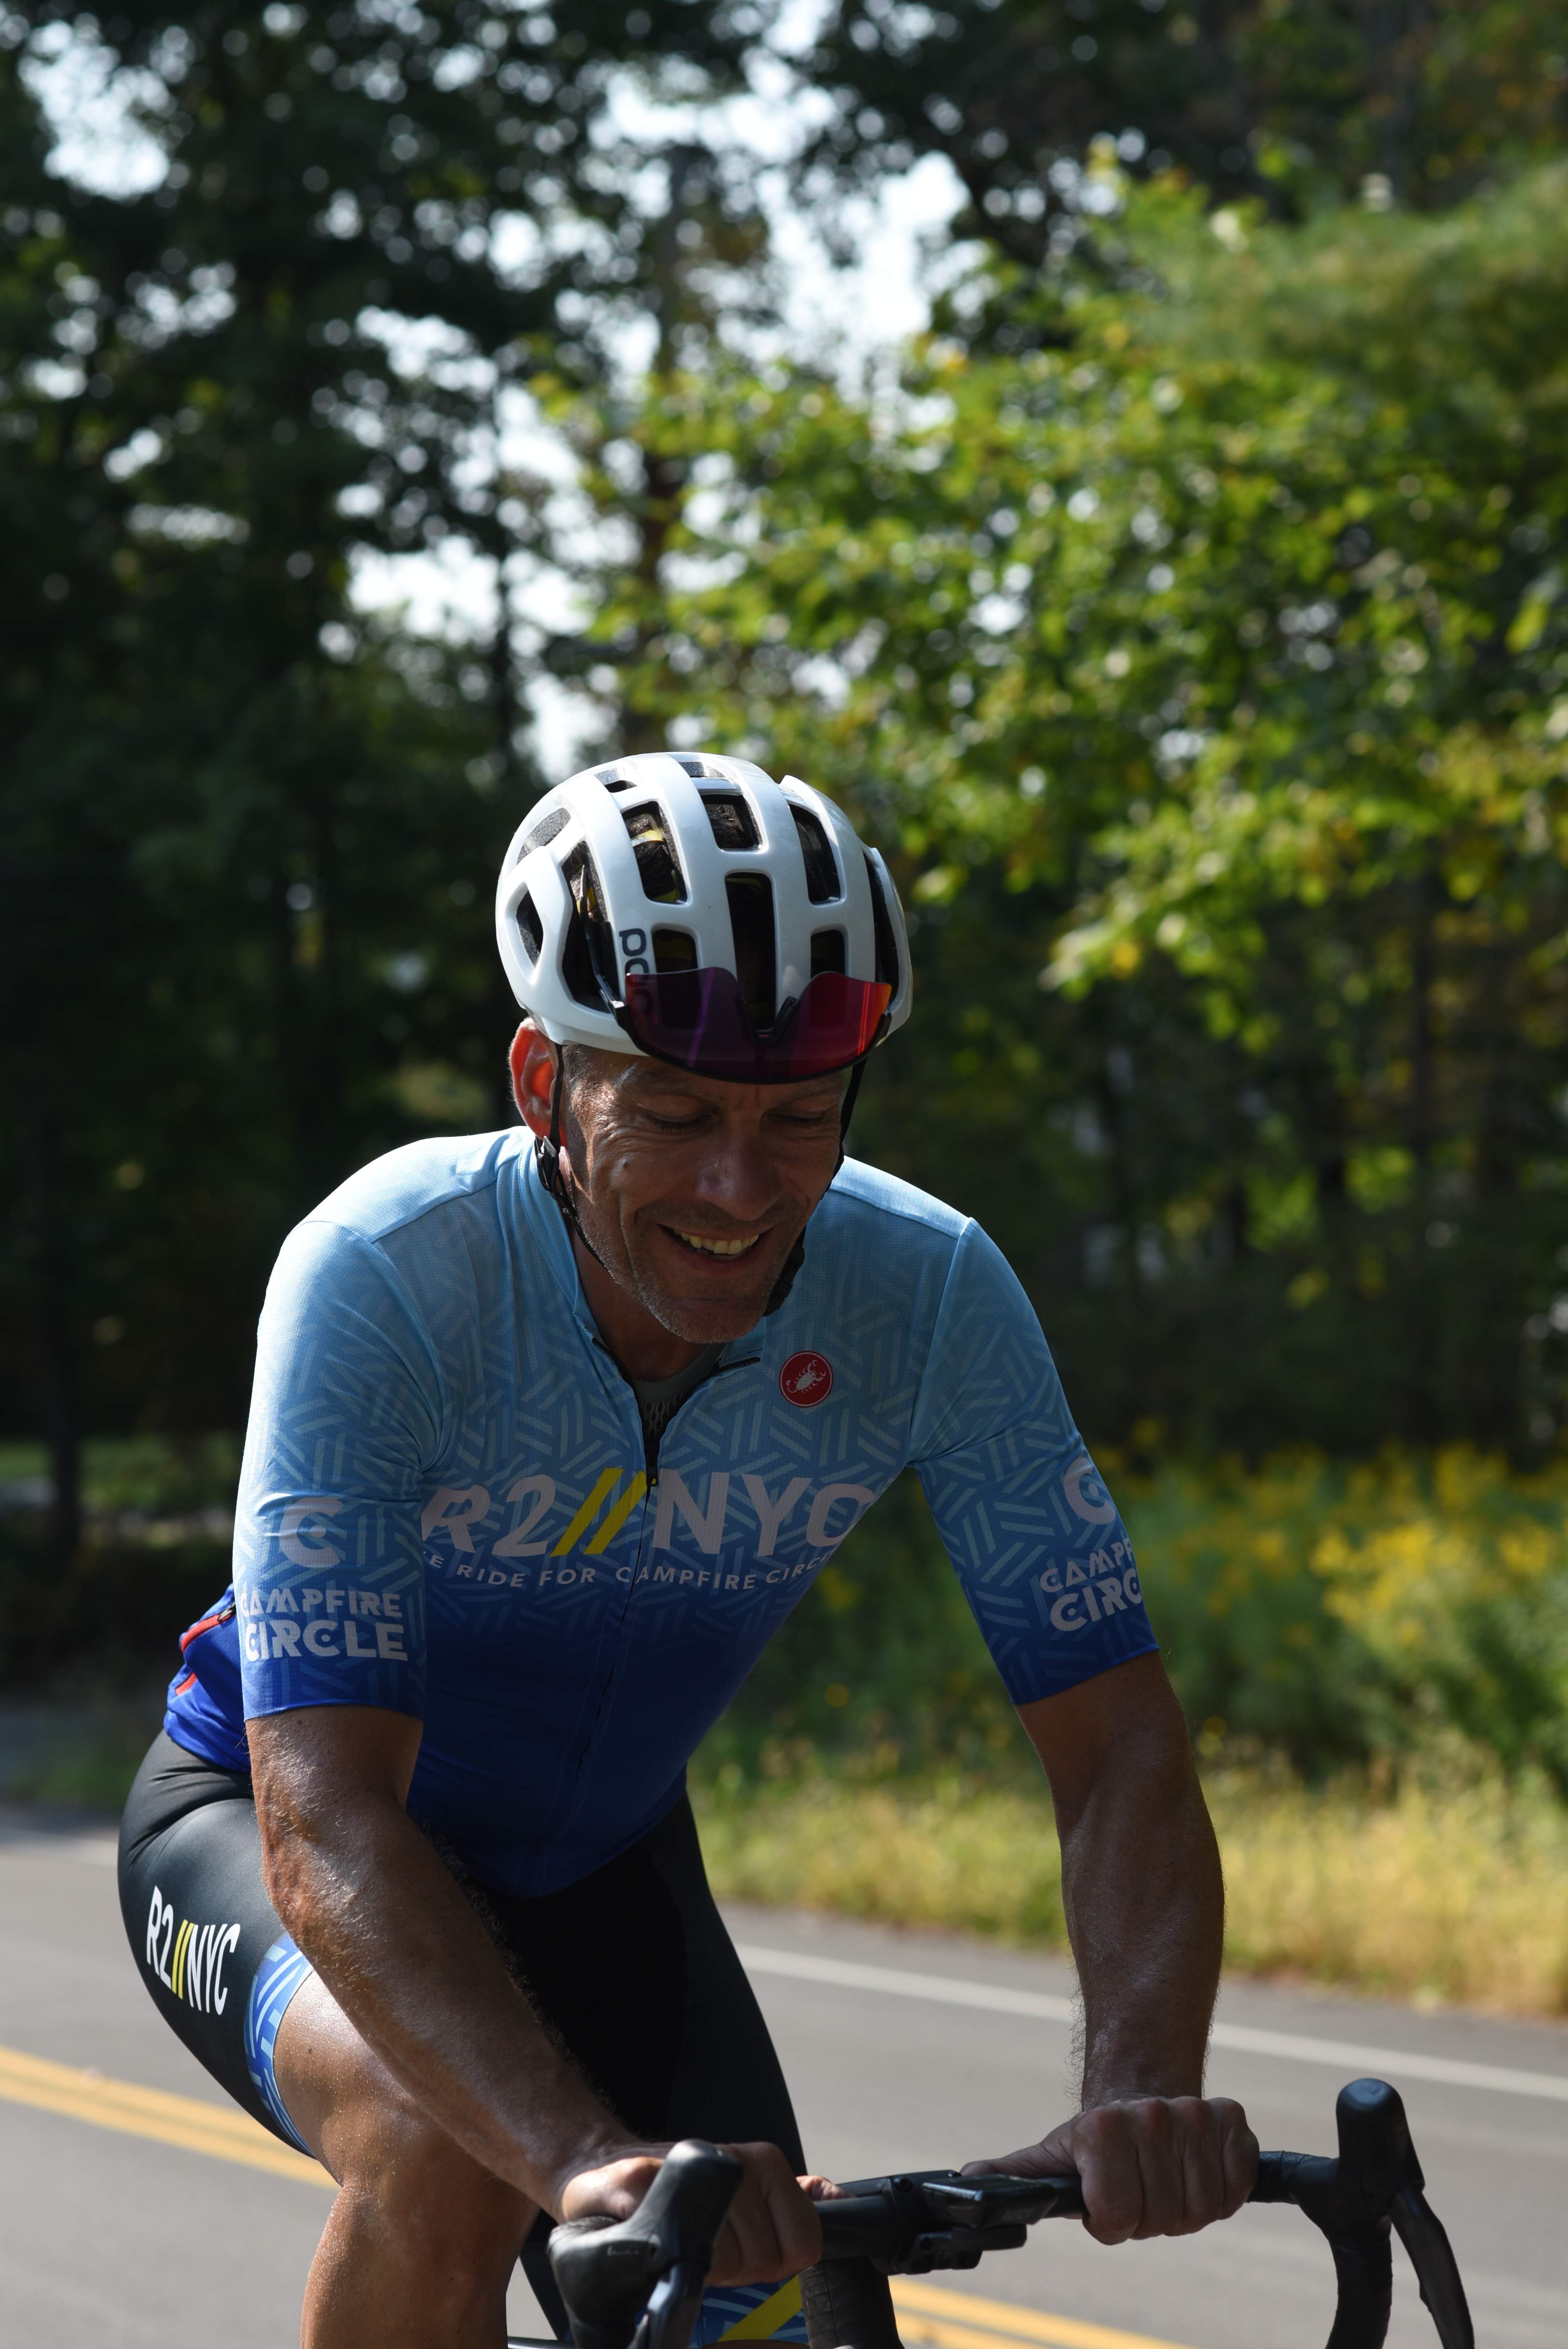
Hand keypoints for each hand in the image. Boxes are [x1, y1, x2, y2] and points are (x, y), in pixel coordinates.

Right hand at [560, 2140, 825, 2284]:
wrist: (600, 2170)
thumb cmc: (675, 2188)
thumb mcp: (742, 2186)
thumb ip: (791, 2196)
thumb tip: (839, 2199)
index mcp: (763, 2162)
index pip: (803, 2241)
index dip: (775, 2263)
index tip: (744, 2255)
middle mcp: (732, 2158)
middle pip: (762, 2259)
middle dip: (735, 2271)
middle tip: (706, 2251)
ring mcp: (686, 2166)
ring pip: (722, 2260)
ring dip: (700, 2269)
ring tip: (681, 2244)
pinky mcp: (639, 2180)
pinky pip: (676, 2245)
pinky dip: (668, 2257)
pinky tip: (657, 2243)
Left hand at [963, 2095, 1256, 2243]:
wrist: (1140, 2092)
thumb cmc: (1095, 2142)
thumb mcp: (1050, 2156)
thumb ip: (1012, 2175)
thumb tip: (965, 2179)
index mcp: (1103, 2128)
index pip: (1117, 2217)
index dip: (1111, 2222)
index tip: (1105, 2200)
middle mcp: (1152, 2114)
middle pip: (1162, 2218)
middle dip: (1149, 2216)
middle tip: (1138, 2189)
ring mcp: (1196, 2113)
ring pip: (1202, 2208)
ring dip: (1185, 2206)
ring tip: (1164, 2179)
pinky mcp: (1233, 2119)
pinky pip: (1238, 2185)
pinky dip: (1222, 2190)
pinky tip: (1197, 2169)